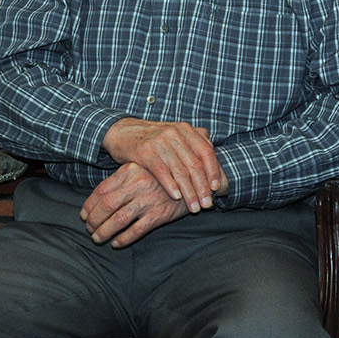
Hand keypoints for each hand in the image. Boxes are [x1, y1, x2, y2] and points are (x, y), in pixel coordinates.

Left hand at [80, 163, 190, 246]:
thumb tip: (96, 198)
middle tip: (89, 229)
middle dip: (94, 220)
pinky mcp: (159, 215)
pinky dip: (123, 239)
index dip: (89, 205)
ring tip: (97, 238)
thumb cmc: (159, 177)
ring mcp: (148, 200)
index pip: (101, 190)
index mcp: (128, 171)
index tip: (83, 215)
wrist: (191, 182)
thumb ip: (120, 180)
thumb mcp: (139, 170)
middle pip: (106, 205)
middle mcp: (137, 184)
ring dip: (104, 231)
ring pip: (118, 219)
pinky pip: (136, 230)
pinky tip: (116, 243)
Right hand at [102, 117, 223, 213]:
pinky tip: (176, 197)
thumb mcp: (175, 137)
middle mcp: (174, 133)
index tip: (216, 189)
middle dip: (202, 188)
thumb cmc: (152, 139)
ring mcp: (159, 141)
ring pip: (179, 170)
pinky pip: (161, 171)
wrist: (122, 132)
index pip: (206, 152)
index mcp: (185, 130)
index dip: (213, 171)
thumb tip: (216, 164)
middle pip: (194, 164)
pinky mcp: (144, 150)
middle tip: (207, 205)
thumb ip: (195, 146)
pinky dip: (170, 185)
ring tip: (194, 207)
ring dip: (189, 192)